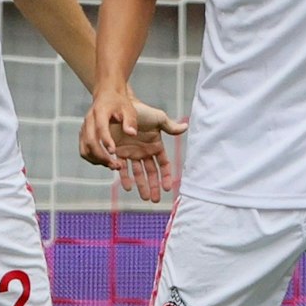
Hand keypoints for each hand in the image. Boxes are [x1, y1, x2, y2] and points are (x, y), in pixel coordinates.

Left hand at [81, 86, 188, 204]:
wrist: (121, 106)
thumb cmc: (141, 111)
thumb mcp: (157, 118)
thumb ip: (170, 126)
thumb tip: (186, 127)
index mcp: (155, 146)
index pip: (163, 164)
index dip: (166, 176)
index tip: (168, 187)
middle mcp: (145, 152)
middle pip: (151, 173)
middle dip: (154, 186)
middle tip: (155, 200)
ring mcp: (132, 154)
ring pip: (138, 174)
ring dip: (142, 186)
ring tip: (145, 198)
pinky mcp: (119, 153)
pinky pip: (123, 168)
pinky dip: (125, 177)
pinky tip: (128, 187)